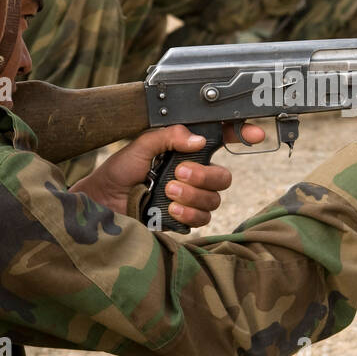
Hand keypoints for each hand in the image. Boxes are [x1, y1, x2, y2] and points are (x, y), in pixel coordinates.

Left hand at [72, 123, 264, 228]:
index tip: (255, 134)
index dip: (242, 136)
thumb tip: (197, 139)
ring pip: (215, 199)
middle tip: (179, 173)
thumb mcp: (139, 146)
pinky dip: (188, 214)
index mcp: (185, 152)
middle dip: (204, 175)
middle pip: (223, 176)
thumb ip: (167, 136)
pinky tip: (170, 211)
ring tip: (168, 192)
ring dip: (192, 195)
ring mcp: (189, 199)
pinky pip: (203, 219)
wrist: (101, 205)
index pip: (221, 142)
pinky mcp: (184, 221)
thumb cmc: (117, 174)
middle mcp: (192, 175)